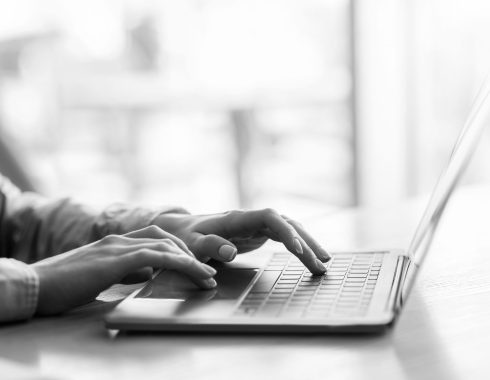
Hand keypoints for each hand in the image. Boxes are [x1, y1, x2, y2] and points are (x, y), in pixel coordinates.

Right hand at [32, 225, 216, 314]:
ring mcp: (116, 247)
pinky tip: (190, 270)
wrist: (34, 284)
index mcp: (115, 242)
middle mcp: (118, 240)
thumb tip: (147, 273)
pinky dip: (177, 262)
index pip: (154, 237)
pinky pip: (154, 256)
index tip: (193, 262)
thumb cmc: (64, 284)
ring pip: (164, 245)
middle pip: (164, 237)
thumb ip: (124, 270)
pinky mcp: (114, 260)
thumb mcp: (101, 275)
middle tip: (207, 269)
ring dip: (190, 259)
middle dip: (189, 251)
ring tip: (206, 274)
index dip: (177, 247)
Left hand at [154, 209, 329, 274]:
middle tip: (322, 264)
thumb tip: (230, 251)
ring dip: (307, 245)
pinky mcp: (259, 233)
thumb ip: (208, 246)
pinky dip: (299, 247)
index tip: (298, 250)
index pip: (269, 218)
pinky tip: (310, 257)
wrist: (183, 230)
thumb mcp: (190, 244)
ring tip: (324, 264)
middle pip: (286, 223)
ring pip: (289, 229)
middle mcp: (251, 218)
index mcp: (237, 218)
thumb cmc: (186, 237)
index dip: (285, 231)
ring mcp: (257, 225)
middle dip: (306, 242)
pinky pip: (284, 237)